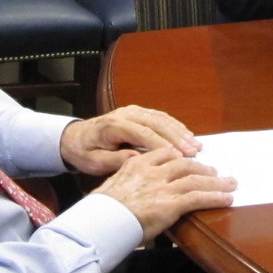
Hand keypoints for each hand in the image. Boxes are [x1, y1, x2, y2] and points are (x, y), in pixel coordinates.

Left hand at [59, 105, 201, 175]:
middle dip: (177, 138)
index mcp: (112, 125)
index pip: (141, 133)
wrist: (75, 138)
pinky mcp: (140, 113)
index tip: (177, 157)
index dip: (161, 144)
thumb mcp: (94, 162)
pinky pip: (161, 118)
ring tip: (196, 146)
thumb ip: (115, 160)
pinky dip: (176, 127)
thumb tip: (138, 159)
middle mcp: (125, 113)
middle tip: (193, 152)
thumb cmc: (84, 152)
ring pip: (161, 119)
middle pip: (156, 123)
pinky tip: (189, 137)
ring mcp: (134, 111)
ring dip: (180, 132)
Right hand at [93, 147, 235, 242]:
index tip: (189, 158)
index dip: (180, 156)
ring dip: (216, 181)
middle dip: (202, 167)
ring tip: (230, 184)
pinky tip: (227, 199)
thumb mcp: (111, 188)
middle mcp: (151, 171)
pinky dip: (215, 197)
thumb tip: (132, 192)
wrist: (98, 224)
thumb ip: (126, 183)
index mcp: (136, 164)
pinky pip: (198, 198)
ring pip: (195, 179)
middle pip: (184, 164)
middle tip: (214, 171)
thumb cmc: (100, 212)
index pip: (164, 153)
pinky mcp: (170, 204)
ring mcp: (162, 187)